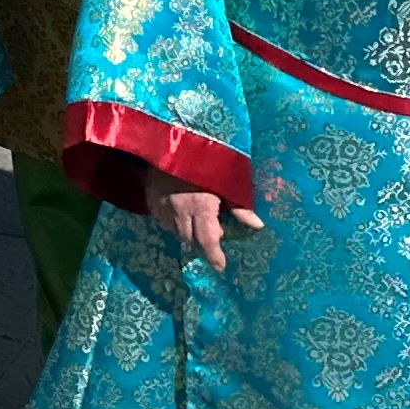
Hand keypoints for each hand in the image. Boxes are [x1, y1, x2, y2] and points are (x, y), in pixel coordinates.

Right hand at [148, 164, 264, 271]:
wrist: (165, 141)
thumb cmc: (202, 159)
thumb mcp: (225, 180)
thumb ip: (239, 206)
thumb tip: (257, 225)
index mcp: (201, 207)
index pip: (208, 241)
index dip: (215, 257)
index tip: (221, 267)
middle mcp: (180, 212)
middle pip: (191, 240)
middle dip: (202, 243)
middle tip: (214, 237)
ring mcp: (163, 208)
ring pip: (177, 232)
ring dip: (189, 232)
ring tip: (198, 221)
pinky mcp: (152, 202)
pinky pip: (164, 222)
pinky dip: (175, 223)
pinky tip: (182, 213)